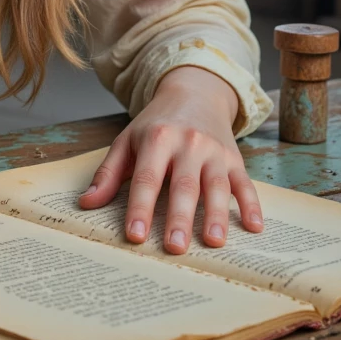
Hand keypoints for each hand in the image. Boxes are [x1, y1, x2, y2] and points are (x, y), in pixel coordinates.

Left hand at [77, 65, 263, 252]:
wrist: (194, 93)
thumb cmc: (156, 125)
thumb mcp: (128, 141)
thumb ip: (108, 173)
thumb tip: (86, 204)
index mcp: (157, 139)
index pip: (147, 178)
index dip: (140, 207)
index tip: (135, 235)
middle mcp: (188, 143)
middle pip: (184, 185)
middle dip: (179, 217)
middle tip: (175, 246)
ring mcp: (214, 152)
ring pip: (217, 186)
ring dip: (216, 215)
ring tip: (212, 242)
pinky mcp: (235, 159)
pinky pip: (246, 183)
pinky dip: (252, 205)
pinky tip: (254, 227)